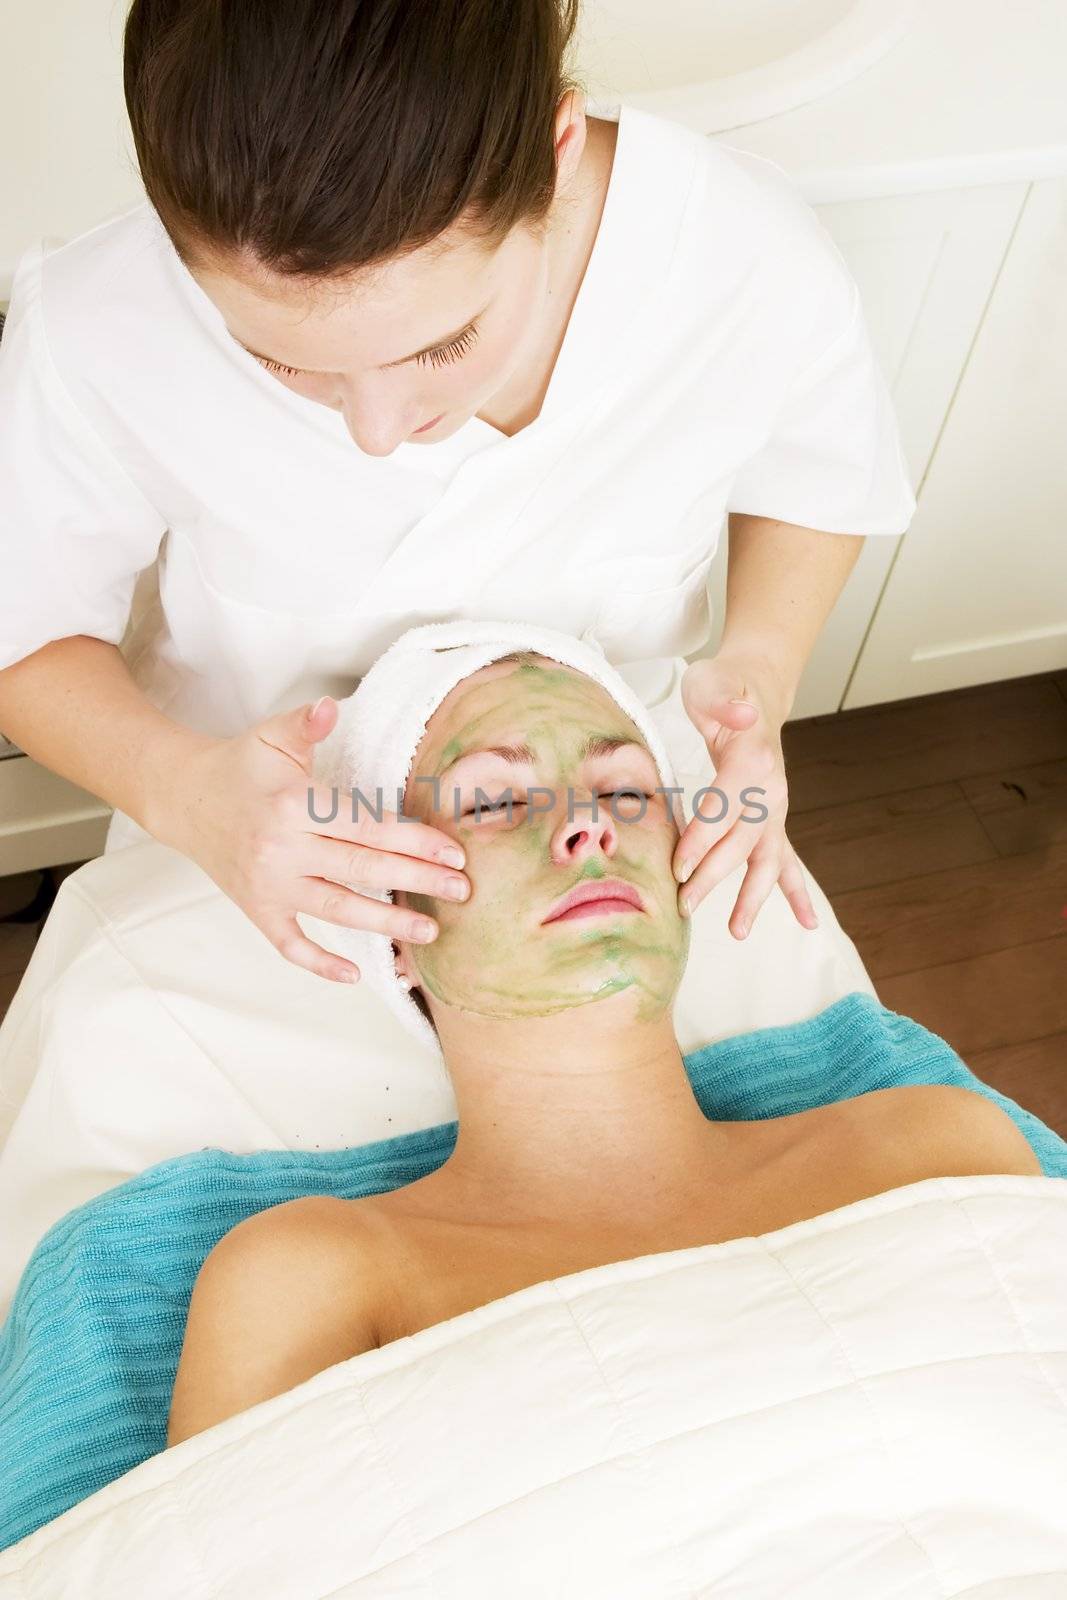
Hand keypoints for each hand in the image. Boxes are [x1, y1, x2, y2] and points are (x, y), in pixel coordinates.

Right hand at [149, 697, 470, 982]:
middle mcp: (281, 850)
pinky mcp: (256, 910)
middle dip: (416, 881)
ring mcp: (268, 885)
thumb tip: (330, 706)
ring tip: (429, 931)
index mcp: (292, 805)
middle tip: (461, 891)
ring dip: (386, 923)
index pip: (366, 827)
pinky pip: (289, 944)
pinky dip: (319, 963)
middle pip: (362, 869)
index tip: (453, 853)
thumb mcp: (272, 735)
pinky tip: (355, 975)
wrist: (182, 798)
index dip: (414, 841)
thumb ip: (306, 722)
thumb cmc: (240, 765)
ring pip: (336, 910)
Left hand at [672, 655, 818, 939]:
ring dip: (754, 897)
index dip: (702, 839)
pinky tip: (806, 922)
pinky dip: (795, 892)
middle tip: (685, 904)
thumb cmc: (722, 686)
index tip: (677, 867)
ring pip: (766, 860)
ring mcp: (774, 807)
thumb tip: (742, 715)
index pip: (725, 808)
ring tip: (738, 931)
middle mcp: (770, 789)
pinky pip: (784, 861)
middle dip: (714, 876)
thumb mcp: (712, 683)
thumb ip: (724, 701)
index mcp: (752, 761)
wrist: (754, 685)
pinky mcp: (771, 818)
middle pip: (742, 841)